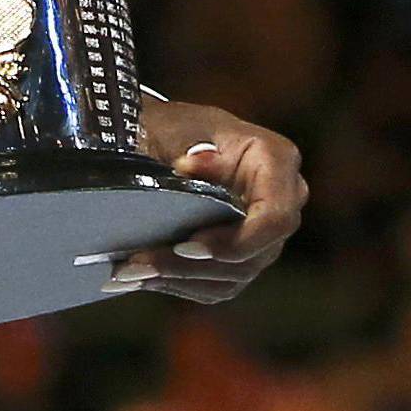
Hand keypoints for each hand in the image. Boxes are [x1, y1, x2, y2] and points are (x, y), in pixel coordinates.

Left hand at [108, 90, 308, 302]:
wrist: (162, 138)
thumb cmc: (173, 127)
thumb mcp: (178, 126)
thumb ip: (189, 144)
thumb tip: (192, 165)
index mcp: (276, 160)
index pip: (275, 217)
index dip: (237, 241)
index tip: (187, 246)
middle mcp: (282, 201)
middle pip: (251, 254)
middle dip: (192, 264)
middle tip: (139, 264)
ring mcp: (265, 234)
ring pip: (233, 275)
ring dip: (178, 277)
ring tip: (129, 273)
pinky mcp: (243, 257)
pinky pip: (218, 284)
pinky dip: (179, 283)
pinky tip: (140, 277)